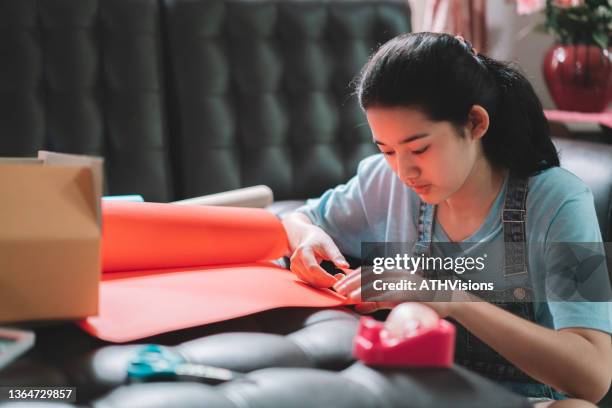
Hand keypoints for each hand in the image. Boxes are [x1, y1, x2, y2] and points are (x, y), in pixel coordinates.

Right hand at [287, 223, 348, 287]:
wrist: (307, 238)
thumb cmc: (319, 240)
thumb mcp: (329, 244)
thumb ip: (336, 256)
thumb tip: (345, 266)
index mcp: (303, 251)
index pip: (313, 268)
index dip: (326, 277)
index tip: (339, 278)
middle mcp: (296, 260)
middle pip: (312, 277)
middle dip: (327, 281)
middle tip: (341, 277)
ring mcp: (294, 267)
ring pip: (311, 282)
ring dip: (325, 283)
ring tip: (337, 276)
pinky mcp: (296, 273)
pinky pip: (310, 282)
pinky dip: (320, 282)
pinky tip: (328, 277)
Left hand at [333, 267, 456, 315]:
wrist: (448, 301)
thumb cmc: (420, 300)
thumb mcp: (394, 300)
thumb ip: (377, 301)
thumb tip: (358, 305)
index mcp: (393, 272)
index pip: (368, 270)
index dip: (352, 276)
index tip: (339, 284)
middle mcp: (398, 273)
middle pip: (369, 272)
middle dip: (351, 280)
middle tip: (337, 288)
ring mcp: (404, 281)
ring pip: (377, 280)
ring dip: (359, 287)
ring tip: (346, 294)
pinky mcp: (410, 291)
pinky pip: (388, 291)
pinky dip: (373, 295)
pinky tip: (362, 300)